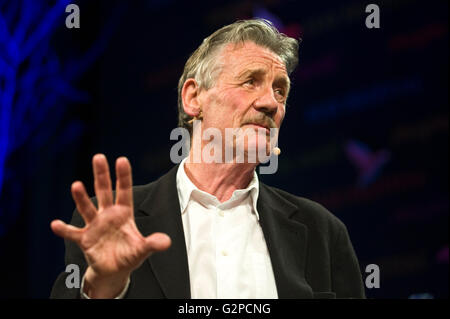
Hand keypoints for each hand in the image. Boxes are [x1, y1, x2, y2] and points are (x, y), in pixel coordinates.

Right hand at [50, 154, 170, 297]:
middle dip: (102, 175)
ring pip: (87, 208)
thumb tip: (166, 242)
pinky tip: (55, 225)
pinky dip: (64, 230)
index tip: (121, 159)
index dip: (123, 176)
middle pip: (104, 192)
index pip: (124, 191)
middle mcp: (108, 215)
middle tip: (99, 157)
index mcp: (124, 213)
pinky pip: (73, 233)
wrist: (114, 270)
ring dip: (81, 197)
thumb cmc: (130, 255)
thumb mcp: (143, 249)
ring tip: (76, 185)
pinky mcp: (85, 239)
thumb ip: (152, 244)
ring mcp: (95, 225)